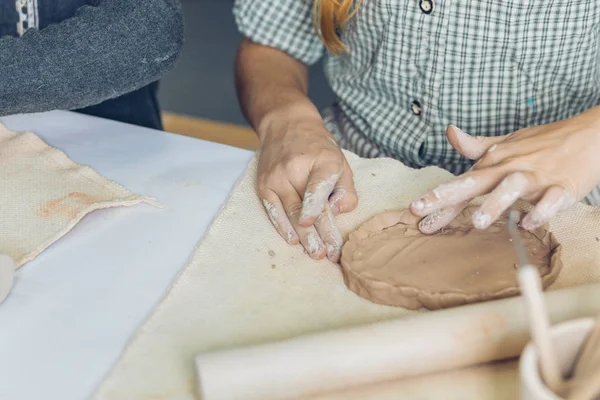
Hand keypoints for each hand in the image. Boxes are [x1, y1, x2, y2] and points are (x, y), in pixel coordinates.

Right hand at [257, 115, 357, 261]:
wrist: (285, 123)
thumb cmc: (318, 147)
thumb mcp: (340, 161)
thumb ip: (345, 189)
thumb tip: (338, 212)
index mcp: (321, 159)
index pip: (317, 187)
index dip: (315, 207)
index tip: (315, 225)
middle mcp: (295, 168)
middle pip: (304, 206)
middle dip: (317, 234)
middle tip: (327, 255)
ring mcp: (276, 177)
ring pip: (289, 212)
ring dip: (302, 237)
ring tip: (315, 254)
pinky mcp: (264, 184)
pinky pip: (273, 210)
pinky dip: (282, 227)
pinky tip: (292, 241)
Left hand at [410, 108, 599, 232]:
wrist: (591, 134)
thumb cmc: (544, 142)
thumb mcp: (507, 142)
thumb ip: (477, 145)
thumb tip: (450, 133)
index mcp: (495, 163)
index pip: (461, 182)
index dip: (436, 197)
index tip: (413, 211)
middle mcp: (510, 168)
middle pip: (475, 182)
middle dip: (447, 197)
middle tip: (422, 212)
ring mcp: (537, 176)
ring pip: (512, 188)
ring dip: (496, 204)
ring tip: (479, 222)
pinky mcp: (563, 186)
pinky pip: (551, 200)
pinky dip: (542, 211)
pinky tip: (529, 224)